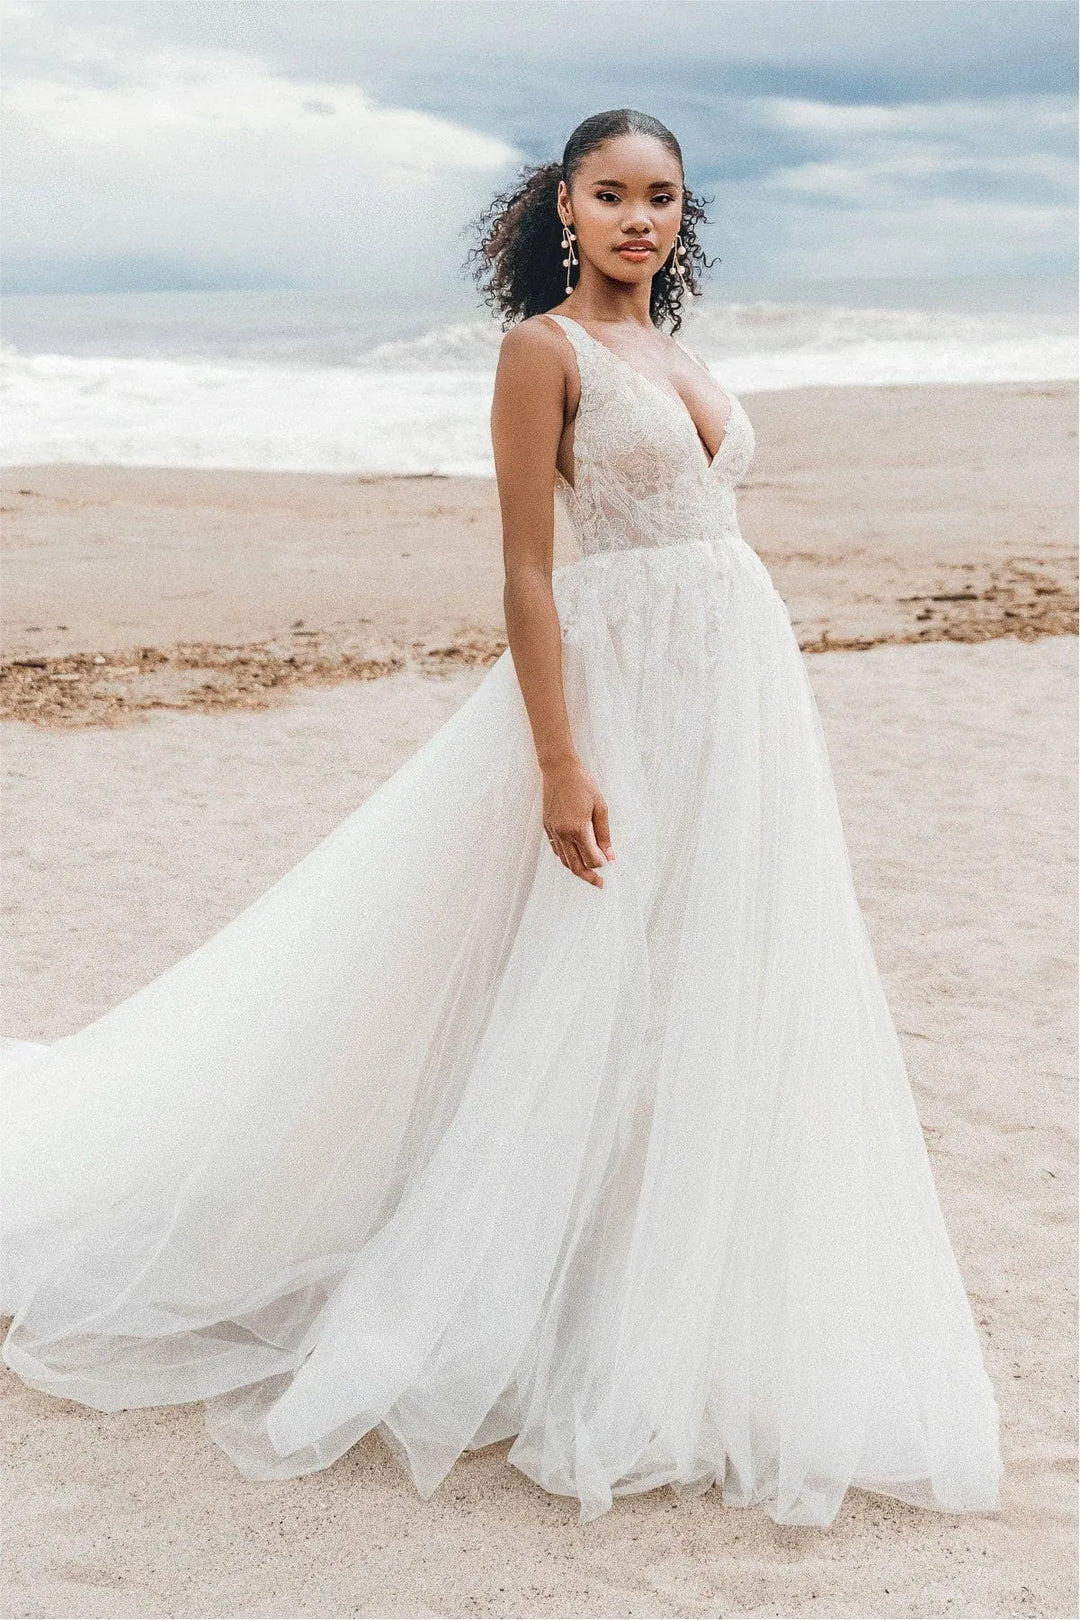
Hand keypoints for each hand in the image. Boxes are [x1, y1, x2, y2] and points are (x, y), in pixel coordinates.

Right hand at [542, 758, 614, 886]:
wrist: (559, 769)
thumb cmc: (583, 785)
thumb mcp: (600, 807)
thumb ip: (604, 835)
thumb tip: (610, 857)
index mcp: (577, 828)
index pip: (591, 858)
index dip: (600, 864)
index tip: (609, 865)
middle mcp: (563, 833)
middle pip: (575, 865)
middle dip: (588, 877)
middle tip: (599, 884)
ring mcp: (553, 831)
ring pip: (564, 860)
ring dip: (576, 870)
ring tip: (588, 874)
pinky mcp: (547, 827)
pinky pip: (556, 849)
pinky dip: (566, 857)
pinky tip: (574, 857)